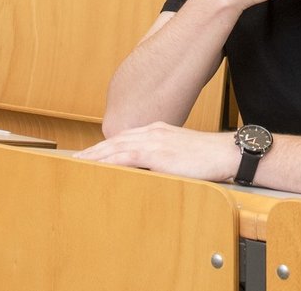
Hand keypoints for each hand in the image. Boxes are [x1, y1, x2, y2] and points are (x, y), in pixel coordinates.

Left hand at [76, 122, 239, 182]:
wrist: (226, 153)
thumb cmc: (209, 156)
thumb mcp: (182, 152)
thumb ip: (165, 156)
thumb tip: (154, 168)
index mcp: (157, 131)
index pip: (124, 138)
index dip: (105, 146)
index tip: (90, 153)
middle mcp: (152, 132)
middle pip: (115, 140)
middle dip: (94, 150)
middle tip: (74, 159)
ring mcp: (153, 141)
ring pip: (116, 147)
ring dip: (95, 155)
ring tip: (78, 164)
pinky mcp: (157, 154)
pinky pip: (126, 157)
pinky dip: (108, 161)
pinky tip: (96, 166)